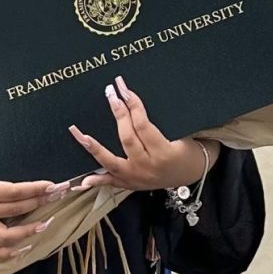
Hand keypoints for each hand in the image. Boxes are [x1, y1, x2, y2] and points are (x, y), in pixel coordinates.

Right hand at [0, 144, 63, 259]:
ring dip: (26, 233)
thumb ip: (8, 164)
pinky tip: (21, 249)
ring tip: (44, 224)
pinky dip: (3, 254)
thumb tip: (36, 167)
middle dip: (38, 203)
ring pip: (3, 237)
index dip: (36, 190)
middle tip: (57, 196)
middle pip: (13, 212)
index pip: (14, 193)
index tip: (54, 186)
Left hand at [70, 77, 218, 191]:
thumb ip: (159, 121)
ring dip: (94, 147)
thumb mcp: (182, 134)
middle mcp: (148, 167)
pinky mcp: (130, 184)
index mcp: (164, 153)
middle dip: (118, 113)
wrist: (192, 173)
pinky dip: (96, 181)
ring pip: (112, 162)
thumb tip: (133, 99)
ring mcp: (137, 178)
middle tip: (110, 93)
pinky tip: (82, 180)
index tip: (124, 89)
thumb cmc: (188, 149)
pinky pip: (110, 182)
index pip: (143, 126)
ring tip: (80, 134)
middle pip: (127, 138)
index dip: (133, 105)